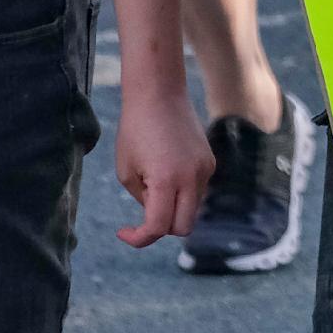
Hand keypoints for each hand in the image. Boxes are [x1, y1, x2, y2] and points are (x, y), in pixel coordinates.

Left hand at [112, 82, 212, 247]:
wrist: (159, 95)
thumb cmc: (135, 131)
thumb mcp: (127, 171)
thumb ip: (143, 199)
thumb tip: (157, 213)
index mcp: (166, 181)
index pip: (158, 227)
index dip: (138, 238)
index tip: (123, 231)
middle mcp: (192, 178)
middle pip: (183, 227)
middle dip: (161, 229)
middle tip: (142, 217)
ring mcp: (205, 170)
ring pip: (191, 210)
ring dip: (172, 209)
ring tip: (152, 184)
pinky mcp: (210, 162)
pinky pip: (196, 191)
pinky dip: (181, 193)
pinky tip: (166, 172)